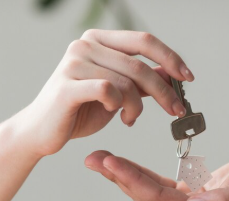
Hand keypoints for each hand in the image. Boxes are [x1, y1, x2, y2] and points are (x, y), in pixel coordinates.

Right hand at [15, 30, 193, 157]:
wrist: (40, 132)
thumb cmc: (77, 112)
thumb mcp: (116, 94)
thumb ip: (139, 82)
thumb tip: (171, 74)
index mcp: (97, 40)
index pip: (143, 41)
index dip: (170, 58)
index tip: (188, 78)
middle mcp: (84, 45)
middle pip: (139, 64)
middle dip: (164, 90)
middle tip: (175, 110)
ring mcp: (73, 64)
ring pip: (126, 81)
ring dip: (138, 106)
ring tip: (131, 119)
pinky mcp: (67, 87)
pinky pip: (108, 91)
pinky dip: (119, 106)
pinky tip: (116, 116)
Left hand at [84, 149, 228, 200]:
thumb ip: (228, 199)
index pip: (160, 200)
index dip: (133, 180)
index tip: (109, 162)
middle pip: (148, 199)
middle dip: (119, 178)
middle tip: (92, 158)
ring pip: (150, 194)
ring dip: (124, 177)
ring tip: (100, 160)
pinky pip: (160, 189)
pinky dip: (140, 177)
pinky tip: (123, 167)